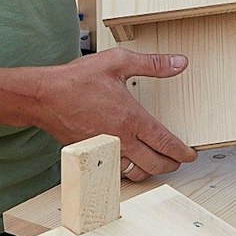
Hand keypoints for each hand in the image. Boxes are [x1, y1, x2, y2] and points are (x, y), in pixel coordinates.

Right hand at [32, 49, 197, 176]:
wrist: (44, 97)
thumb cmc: (77, 80)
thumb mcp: (118, 62)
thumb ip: (152, 64)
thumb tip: (180, 62)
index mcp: (132, 119)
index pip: (165, 143)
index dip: (182, 152)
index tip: (191, 154)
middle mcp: (121, 140)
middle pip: (155, 164)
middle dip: (171, 164)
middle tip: (178, 160)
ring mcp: (105, 150)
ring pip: (135, 173)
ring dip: (149, 170)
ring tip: (156, 162)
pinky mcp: (91, 154)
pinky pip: (115, 171)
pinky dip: (127, 171)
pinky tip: (129, 162)